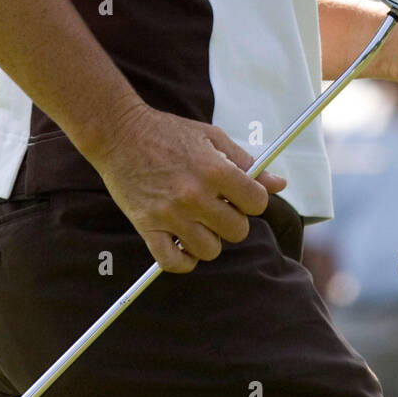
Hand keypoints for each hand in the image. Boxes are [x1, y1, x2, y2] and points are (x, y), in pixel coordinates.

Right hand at [90, 104, 286, 272]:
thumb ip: (246, 162)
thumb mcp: (212, 138)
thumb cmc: (167, 133)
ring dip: (209, 239)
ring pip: (210, 250)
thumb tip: (278, 183)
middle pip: (238, 230)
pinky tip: (183, 243)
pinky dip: (183, 260)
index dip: (253, 200)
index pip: (257, 203)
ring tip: (199, 222)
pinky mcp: (147, 227)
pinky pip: (174, 263)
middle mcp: (195, 195)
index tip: (240, 195)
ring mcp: (170, 214)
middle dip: (233, 219)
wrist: (119, 133)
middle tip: (218, 207)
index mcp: (214, 170)